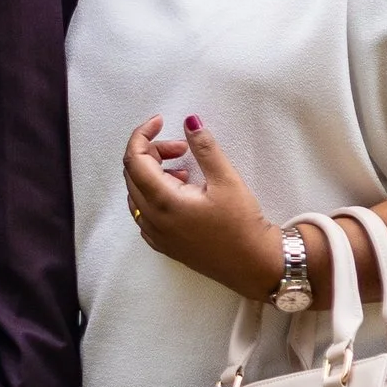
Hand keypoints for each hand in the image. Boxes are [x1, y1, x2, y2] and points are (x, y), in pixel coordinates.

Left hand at [121, 114, 286, 300]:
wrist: (253, 265)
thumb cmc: (242, 224)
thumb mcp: (227, 180)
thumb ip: (205, 148)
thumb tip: (189, 121)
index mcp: (162, 201)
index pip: (134, 159)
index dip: (143, 134)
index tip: (161, 121)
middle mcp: (151, 219)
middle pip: (133, 173)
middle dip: (153, 152)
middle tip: (182, 148)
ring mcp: (154, 234)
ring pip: (136, 192)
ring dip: (153, 173)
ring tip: (185, 170)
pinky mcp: (162, 243)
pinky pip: (144, 210)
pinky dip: (154, 193)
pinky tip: (181, 191)